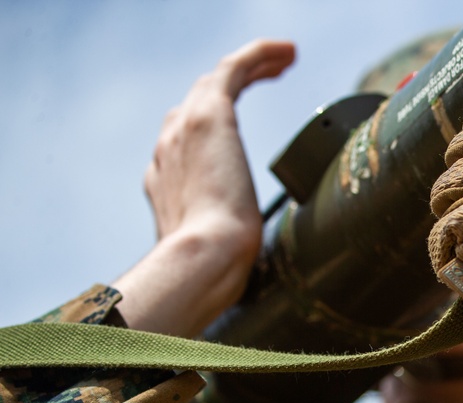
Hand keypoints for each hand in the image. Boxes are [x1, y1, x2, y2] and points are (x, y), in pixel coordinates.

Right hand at [114, 39, 295, 335]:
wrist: (203, 262)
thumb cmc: (215, 276)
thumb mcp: (219, 263)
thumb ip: (226, 259)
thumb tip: (247, 281)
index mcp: (167, 187)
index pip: (184, 146)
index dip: (212, 132)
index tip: (238, 138)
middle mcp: (168, 153)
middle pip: (195, 105)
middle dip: (229, 89)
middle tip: (266, 78)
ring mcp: (183, 132)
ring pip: (215, 81)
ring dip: (249, 67)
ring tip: (282, 61)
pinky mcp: (208, 117)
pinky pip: (233, 69)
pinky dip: (258, 56)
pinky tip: (286, 53)